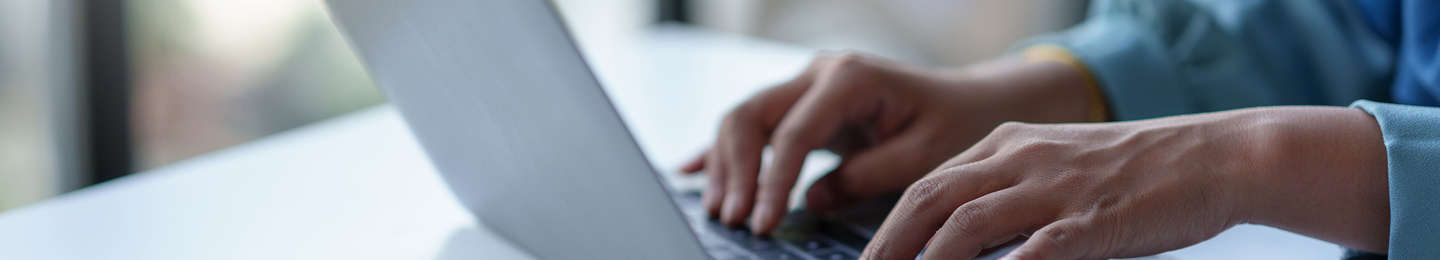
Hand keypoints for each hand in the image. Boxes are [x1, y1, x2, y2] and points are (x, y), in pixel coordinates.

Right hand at [679, 51, 1093, 234]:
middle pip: (751, 115)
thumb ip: (867, 177)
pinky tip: (691, 170)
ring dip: (725, 164)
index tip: (762, 222)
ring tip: (720, 210)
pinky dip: (724, 149)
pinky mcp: (805, 105)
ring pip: (744, 118)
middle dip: (734, 169)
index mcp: (850, 78)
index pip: (792, 133)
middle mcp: (821, 73)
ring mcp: (808, 85)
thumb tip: (812, 201)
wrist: (976, 103)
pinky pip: (756, 125)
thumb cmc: (957, 124)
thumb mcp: (923, 157)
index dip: (770, 181)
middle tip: (733, 218)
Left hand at [861, 106, 1389, 259]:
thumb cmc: (1137, 173)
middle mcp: (1021, 160)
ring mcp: (1054, 188)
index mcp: (1008, 146)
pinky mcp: (1090, 219)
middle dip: (888, 245)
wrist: (1215, 156)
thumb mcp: (1058, 169)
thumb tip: (963, 241)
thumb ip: (1010, 198)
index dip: (889, 226)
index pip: (928, 184)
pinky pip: (1033, 249)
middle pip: (929, 200)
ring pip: (966, 223)